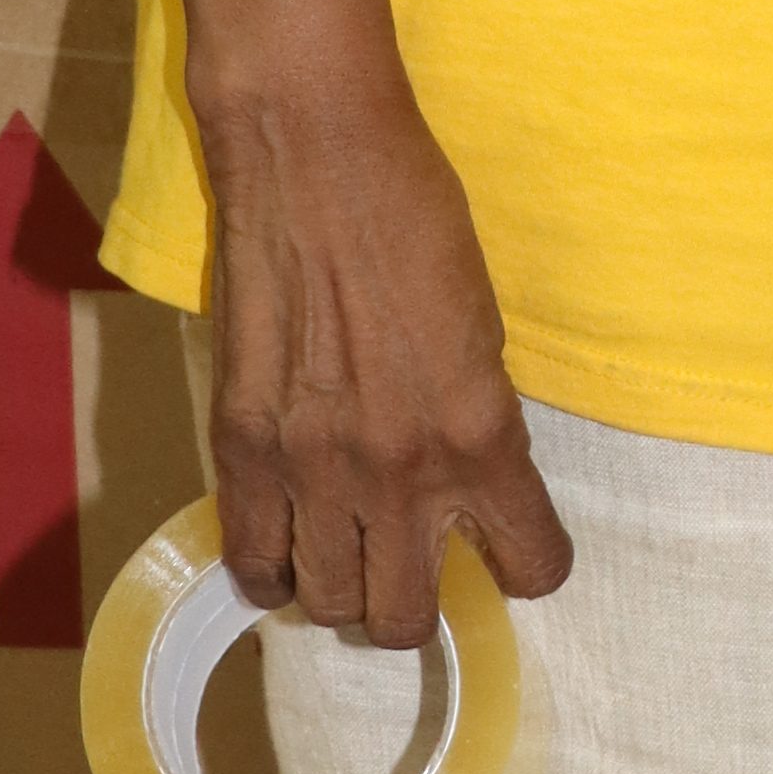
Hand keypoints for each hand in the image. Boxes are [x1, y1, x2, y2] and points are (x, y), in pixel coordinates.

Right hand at [199, 80, 576, 646]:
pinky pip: (253, 560)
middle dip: (415, 604)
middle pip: (406, 617)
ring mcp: (313, 466)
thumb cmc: (414, 217)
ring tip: (344, 550)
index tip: (508, 550)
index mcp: (481, 435)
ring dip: (341, 587)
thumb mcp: (482, 330)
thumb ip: (475, 423)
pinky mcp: (241, 446)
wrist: (315, 156)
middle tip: (410, 561)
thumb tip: (465, 490)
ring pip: (327, 602)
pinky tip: (287, 544)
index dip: (524, 565)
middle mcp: (400, 471)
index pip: (531, 566)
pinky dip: (272, 569)